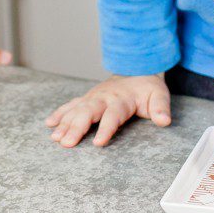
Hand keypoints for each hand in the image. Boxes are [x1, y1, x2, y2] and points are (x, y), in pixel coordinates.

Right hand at [46, 74, 170, 147]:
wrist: (136, 69)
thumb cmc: (147, 88)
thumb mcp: (158, 95)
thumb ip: (160, 108)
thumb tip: (164, 121)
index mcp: (121, 99)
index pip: (112, 115)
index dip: (106, 129)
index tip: (98, 143)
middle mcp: (103, 97)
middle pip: (87, 112)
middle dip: (76, 127)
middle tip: (66, 143)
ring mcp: (93, 97)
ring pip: (76, 109)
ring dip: (64, 123)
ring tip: (55, 137)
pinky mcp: (87, 98)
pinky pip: (71, 105)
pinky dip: (60, 113)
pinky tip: (49, 124)